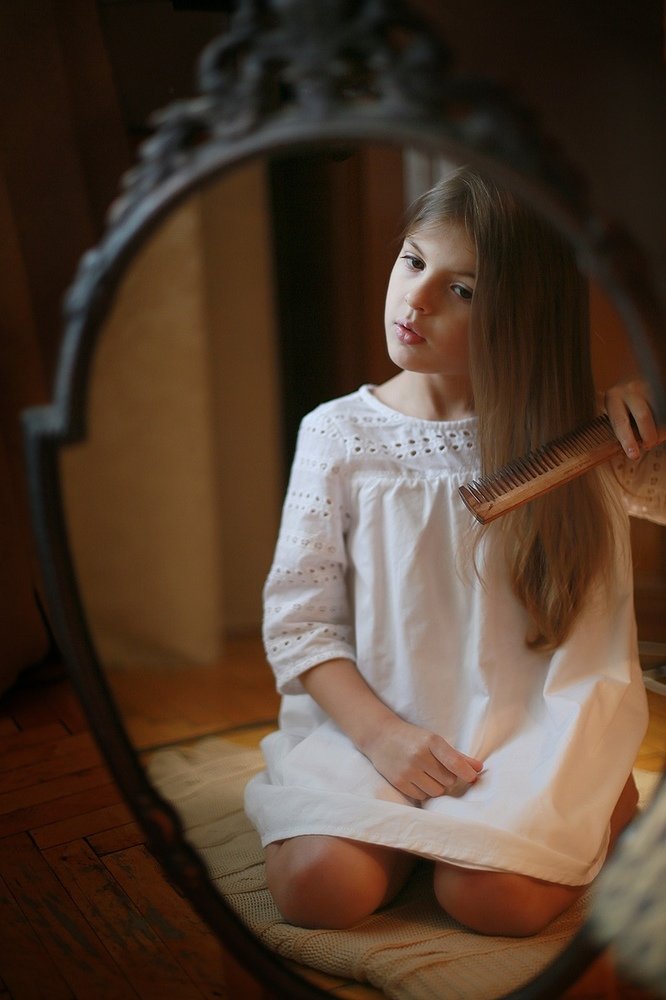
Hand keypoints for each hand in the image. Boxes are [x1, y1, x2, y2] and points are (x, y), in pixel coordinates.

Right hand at [363, 717, 483, 800]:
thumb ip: (457, 756)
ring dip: (436, 786)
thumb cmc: (412, 738)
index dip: (466, 773)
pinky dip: (424, 791)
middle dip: (448, 778)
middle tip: (438, 769)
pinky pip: (422, 796)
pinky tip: (417, 779)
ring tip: (428, 775)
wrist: (380, 736)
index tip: (473, 778)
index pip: (454, 762)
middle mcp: (419, 755)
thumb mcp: (434, 741)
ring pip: (436, 791)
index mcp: (431, 741)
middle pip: (448, 780)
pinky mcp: (399, 782)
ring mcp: (408, 770)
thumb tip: (479, 768)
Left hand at [605, 378, 665, 459]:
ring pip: (659, 414)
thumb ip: (622, 426)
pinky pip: (664, 410)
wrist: (633, 373)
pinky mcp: (660, 387)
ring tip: (656, 437)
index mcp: (613, 397)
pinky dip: (663, 424)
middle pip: (643, 417)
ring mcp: (647, 386)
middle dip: (648, 437)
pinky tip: (660, 428)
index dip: (627, 440)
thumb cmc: (622, 400)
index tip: (634, 455)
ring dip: (660, 431)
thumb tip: (634, 449)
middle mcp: (630, 389)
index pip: (620, 422)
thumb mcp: (615, 409)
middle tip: (648, 446)